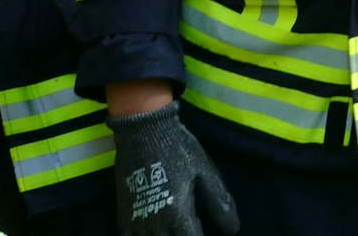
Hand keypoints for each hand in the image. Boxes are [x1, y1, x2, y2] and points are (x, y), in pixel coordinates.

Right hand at [108, 102, 238, 235]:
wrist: (143, 131)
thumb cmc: (177, 149)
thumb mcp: (204, 171)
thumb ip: (218, 201)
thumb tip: (233, 230)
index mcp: (178, 213)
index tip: (201, 231)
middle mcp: (157, 222)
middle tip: (187, 228)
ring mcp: (137, 220)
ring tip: (172, 230)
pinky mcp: (124, 214)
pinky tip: (152, 231)